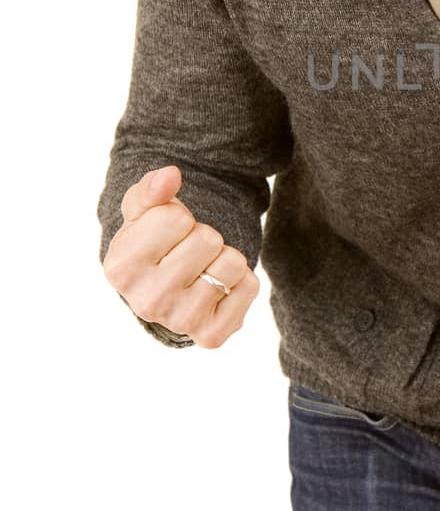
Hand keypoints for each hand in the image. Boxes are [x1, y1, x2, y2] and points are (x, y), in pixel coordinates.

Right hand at [103, 164, 260, 346]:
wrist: (167, 287)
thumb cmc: (153, 240)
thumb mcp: (143, 211)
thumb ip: (152, 188)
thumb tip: (170, 175)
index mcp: (120, 268)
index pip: (174, 218)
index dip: (178, 217)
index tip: (168, 233)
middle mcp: (146, 302)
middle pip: (207, 239)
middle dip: (203, 236)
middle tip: (187, 251)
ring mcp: (180, 322)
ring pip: (232, 263)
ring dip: (223, 257)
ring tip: (202, 268)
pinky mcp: (212, 335)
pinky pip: (250, 287)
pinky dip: (241, 280)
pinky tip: (217, 287)